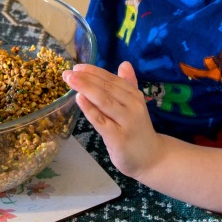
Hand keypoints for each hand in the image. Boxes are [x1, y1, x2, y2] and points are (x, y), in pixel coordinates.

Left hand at [63, 61, 161, 178]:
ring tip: (70, 80)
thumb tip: (125, 64)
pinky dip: (89, 108)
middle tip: (68, 72)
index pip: (112, 80)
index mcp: (134, 96)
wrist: (152, 158)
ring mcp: (126, 122)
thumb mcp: (135, 105)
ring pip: (104, 100)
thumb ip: (129, 85)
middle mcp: (132, 106)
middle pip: (106, 88)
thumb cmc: (138, 131)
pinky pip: (101, 120)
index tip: (78, 67)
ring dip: (86, 88)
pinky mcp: (118, 137)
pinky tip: (79, 99)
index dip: (94, 72)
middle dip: (86, 78)